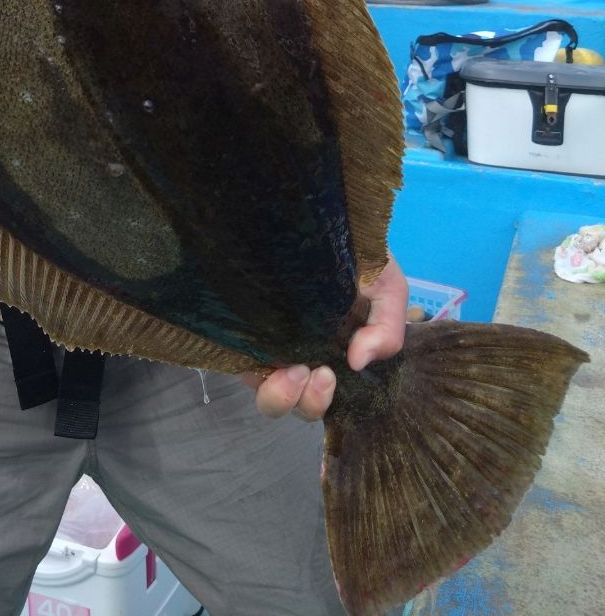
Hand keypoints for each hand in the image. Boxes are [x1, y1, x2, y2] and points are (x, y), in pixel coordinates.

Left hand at [240, 254, 408, 419]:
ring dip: (280, 394)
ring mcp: (272, 344)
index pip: (321, 398)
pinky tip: (265, 345)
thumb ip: (387, 330)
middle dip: (306, 402)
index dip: (320, 401)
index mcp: (333, 358)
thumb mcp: (388, 290)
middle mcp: (301, 358)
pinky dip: (250, 364)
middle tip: (317, 372)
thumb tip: (358, 361)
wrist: (332, 223)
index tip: (328, 375)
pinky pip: (240, 359)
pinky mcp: (247, 327)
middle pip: (293, 405)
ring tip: (294, 369)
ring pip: (266, 393)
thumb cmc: (361, 261)